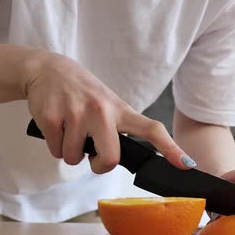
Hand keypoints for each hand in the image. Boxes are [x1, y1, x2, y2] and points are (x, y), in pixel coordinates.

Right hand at [24, 53, 195, 173]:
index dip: (171, 149)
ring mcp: (77, 113)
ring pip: (76, 158)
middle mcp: (102, 110)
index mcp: (121, 110)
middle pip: (111, 159)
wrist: (48, 69)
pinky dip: (56, 147)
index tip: (186, 165)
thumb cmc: (84, 94)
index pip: (152, 129)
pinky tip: (58, 127)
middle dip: (100, 166)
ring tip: (72, 130)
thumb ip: (119, 129)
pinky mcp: (52, 117)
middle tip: (93, 156)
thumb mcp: (108, 104)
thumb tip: (124, 160)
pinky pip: (57, 152)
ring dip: (72, 153)